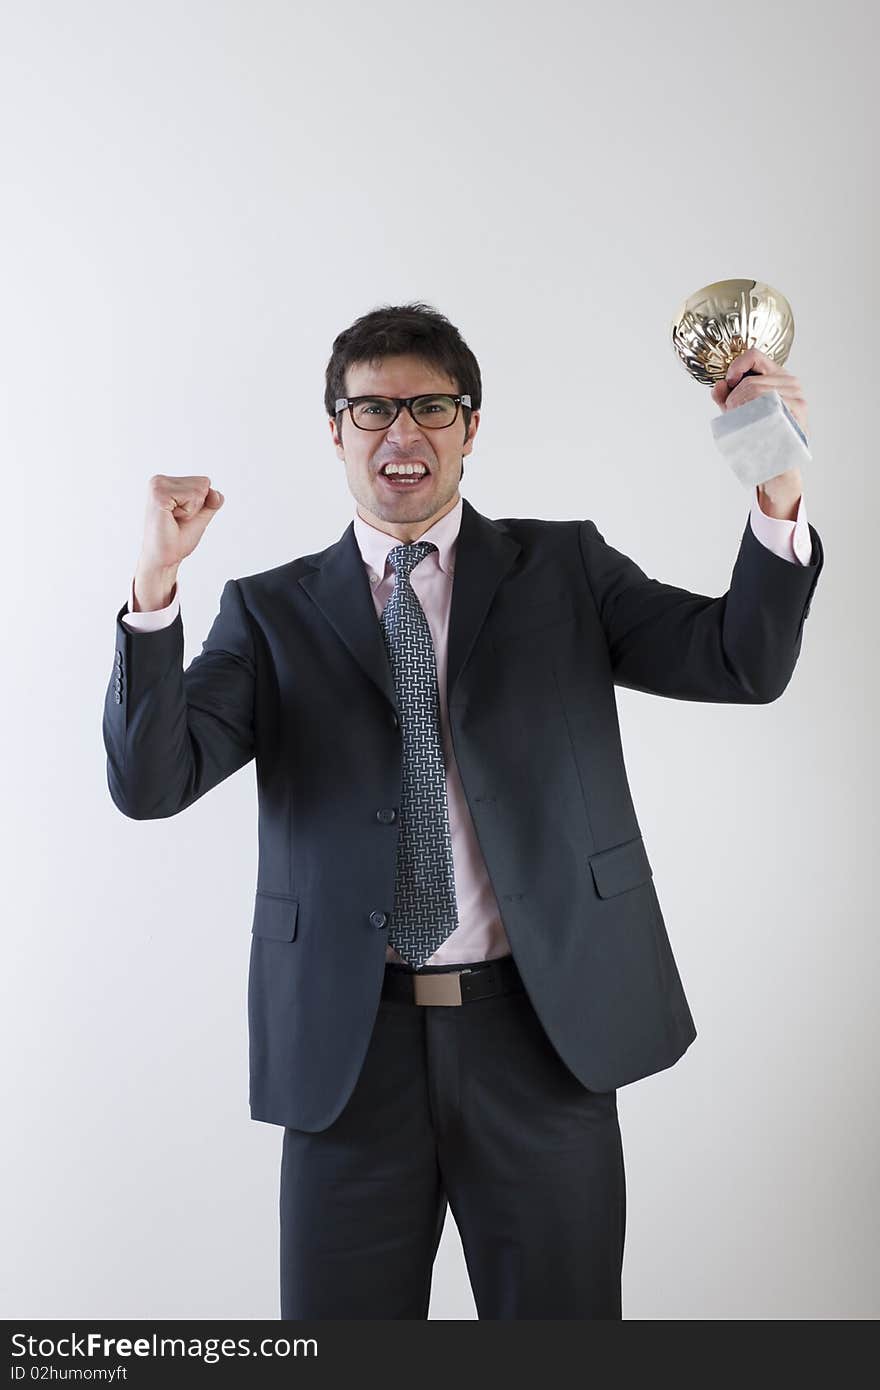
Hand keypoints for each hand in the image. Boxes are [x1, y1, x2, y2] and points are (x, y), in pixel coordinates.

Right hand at [137, 474, 224, 573]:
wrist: (164, 557)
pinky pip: (192, 497)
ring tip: (174, 520)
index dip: (200, 504)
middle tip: (178, 519)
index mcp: (167, 482)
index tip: (183, 516)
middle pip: (203, 483)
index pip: (203, 482)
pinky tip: (171, 519)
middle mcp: (159, 480)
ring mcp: (157, 486)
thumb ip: (212, 501)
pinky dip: (188, 513)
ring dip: (191, 510)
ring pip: (199, 490)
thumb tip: (216, 494)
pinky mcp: (159, 495)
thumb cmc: (178, 538)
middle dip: (197, 506)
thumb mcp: (201, 515)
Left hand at [712, 349, 806, 517]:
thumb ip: (726, 397)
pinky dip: (752, 413)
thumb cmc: (758, 436)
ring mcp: (797, 397)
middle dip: (734, 397)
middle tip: (733, 413)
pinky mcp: (797, 412)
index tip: (728, 384)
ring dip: (741, 406)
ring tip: (741, 421)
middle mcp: (791, 382)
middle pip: (751, 379)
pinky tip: (752, 424)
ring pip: (757, 389)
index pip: (754, 355)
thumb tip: (718, 386)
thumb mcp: (738, 413)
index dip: (736, 367)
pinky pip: (768, 403)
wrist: (775, 465)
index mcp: (778, 376)